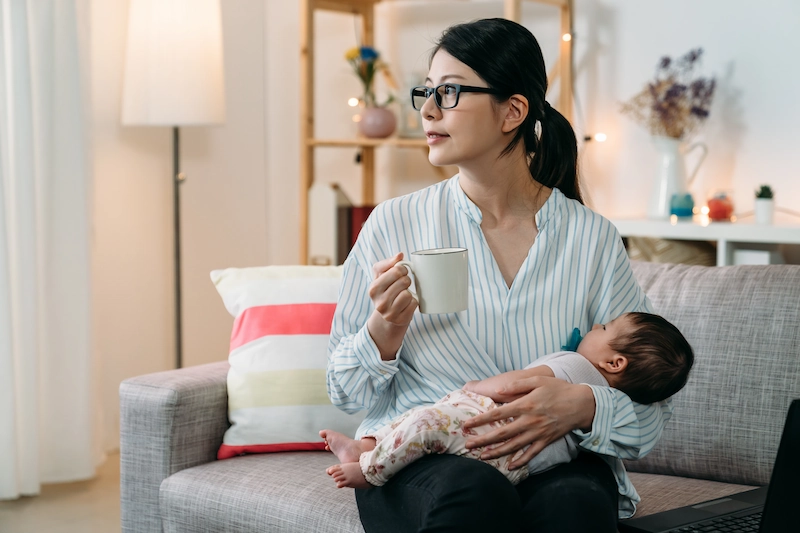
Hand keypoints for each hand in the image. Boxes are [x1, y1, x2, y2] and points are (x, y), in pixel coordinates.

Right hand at [366, 253, 417, 359]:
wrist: (387, 318)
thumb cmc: (386, 292)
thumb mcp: (381, 277)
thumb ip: (388, 263)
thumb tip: (400, 255)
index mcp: (373, 289)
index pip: (396, 271)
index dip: (402, 269)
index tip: (401, 272)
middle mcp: (379, 303)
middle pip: (404, 281)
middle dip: (406, 280)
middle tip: (403, 284)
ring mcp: (389, 313)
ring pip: (408, 293)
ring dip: (410, 292)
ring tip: (404, 295)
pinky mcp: (400, 320)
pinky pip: (414, 304)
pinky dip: (414, 302)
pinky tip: (407, 304)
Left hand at [461, 377, 594, 469]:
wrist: (581, 404)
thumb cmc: (558, 389)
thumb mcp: (537, 380)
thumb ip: (516, 385)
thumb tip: (498, 390)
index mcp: (525, 405)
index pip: (497, 414)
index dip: (480, 420)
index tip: (467, 425)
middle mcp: (529, 421)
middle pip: (502, 433)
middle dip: (483, 440)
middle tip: (467, 445)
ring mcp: (538, 433)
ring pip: (513, 446)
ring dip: (497, 453)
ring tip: (482, 457)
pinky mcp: (546, 441)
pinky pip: (531, 454)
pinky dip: (520, 461)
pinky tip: (509, 466)